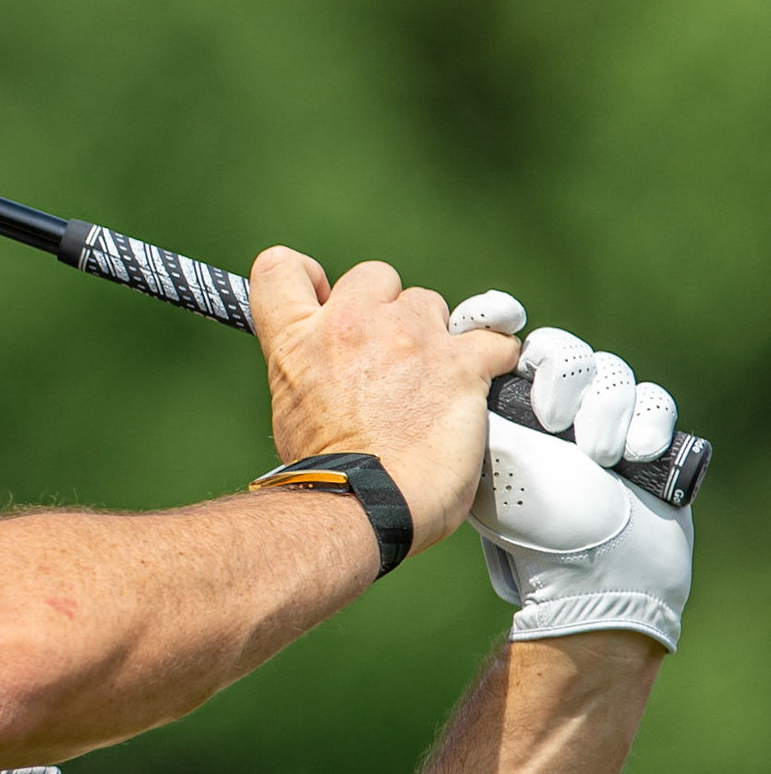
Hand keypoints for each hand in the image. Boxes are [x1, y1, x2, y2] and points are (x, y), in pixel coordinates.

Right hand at [250, 249, 519, 552]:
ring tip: (433, 388)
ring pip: (434, 306)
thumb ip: (312, 370)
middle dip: (388, 311)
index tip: (327, 300)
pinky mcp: (457, 362)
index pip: (279, 266)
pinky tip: (480, 387)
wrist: (363, 507)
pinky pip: (493, 340)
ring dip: (437, 339)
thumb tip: (335, 372)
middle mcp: (348, 324)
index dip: (309, 277)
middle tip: (392, 360)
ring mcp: (406, 337)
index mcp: (296, 339)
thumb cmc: (326, 476)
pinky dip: (492, 361)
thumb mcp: (293, 408)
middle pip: (375, 277)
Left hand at [449, 296, 693, 650]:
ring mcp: (598, 418)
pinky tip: (629, 454)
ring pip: (609, 371)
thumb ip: (458, 413)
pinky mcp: (643, 434)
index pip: (498, 340)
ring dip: (603, 407)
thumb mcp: (478, 465)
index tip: (505, 319)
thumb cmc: (525, 525)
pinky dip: (644, 422)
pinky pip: (652, 400)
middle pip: (560, 350)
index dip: (498, 318)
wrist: (589, 575)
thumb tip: (428, 366)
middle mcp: (549, 404)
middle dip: (560, 374)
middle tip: (551, 419)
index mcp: (500, 404)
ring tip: (593, 452)